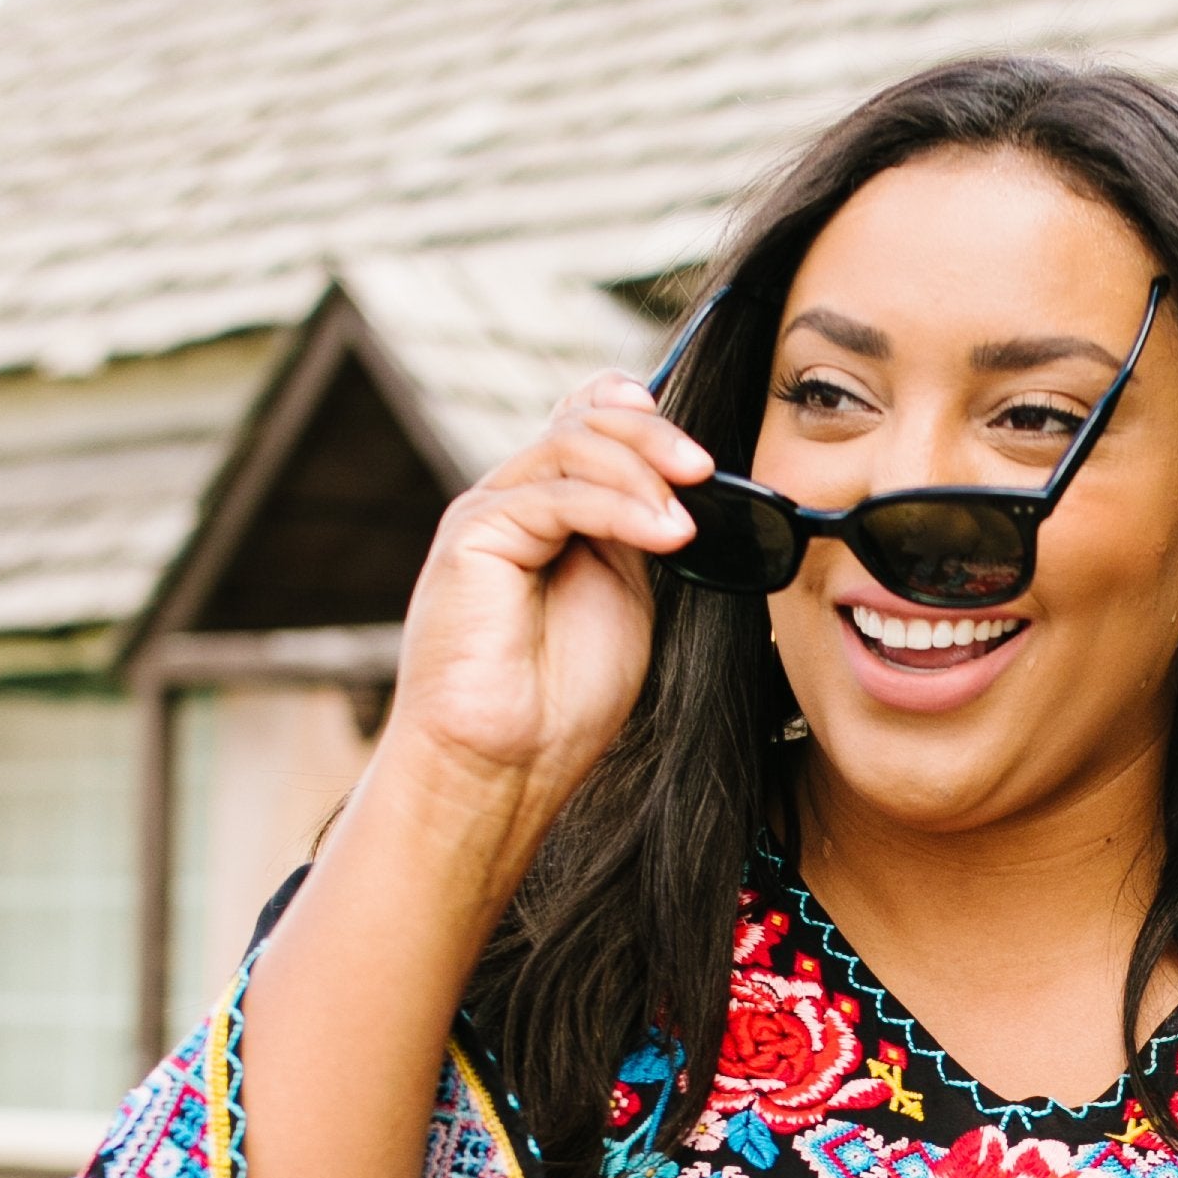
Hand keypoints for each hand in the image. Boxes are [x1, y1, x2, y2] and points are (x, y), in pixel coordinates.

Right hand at [374, 367, 714, 830]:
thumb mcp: (627, 599)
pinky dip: (620, 507)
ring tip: (685, 522)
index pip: (584, 421)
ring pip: (570, 445)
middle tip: (705, 470)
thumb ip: (643, 536)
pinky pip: (557, 495)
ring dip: (642, 470)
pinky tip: (665, 535)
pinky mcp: (472, 535)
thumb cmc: (560, 704)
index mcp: (547, 513)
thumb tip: (689, 490)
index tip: (695, 444)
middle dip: (653, 435)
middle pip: (581, 420)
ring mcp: (488, 514)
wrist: (500, 767)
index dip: (636, 410)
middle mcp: (513, 502)